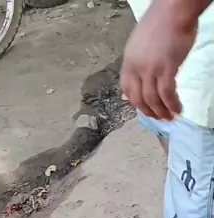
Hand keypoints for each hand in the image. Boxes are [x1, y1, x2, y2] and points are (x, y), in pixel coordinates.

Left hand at [120, 5, 196, 119]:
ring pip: (153, 99)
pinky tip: (177, 109)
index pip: (127, 89)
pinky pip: (167, 94)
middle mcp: (136, 68)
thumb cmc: (160, 22)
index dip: (135, 102)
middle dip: (148, 112)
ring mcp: (150, 70)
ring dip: (161, 111)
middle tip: (158, 118)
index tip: (144, 108)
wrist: (173, 10)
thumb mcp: (139, 43)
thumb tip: (142, 76)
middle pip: (139, 98)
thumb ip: (138, 60)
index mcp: (128, 62)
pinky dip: (172, 104)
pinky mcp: (166, 69)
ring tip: (169, 117)